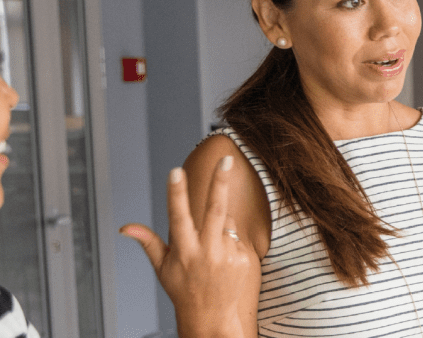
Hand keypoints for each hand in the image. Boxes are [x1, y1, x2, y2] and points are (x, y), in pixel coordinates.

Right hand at [120, 156, 259, 335]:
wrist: (211, 317)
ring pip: (226, 223)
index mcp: (184, 250)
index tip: (176, 171)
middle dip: (219, 183)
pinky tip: (224, 260)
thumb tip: (125, 227)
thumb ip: (148, 242)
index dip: (175, 193)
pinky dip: (230, 242)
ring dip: (219, 229)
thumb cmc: (184, 290)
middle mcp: (206, 250)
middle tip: (226, 160)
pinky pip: (238, 237)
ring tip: (212, 253)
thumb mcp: (161, 268)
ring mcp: (227, 254)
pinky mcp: (244, 258)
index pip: (177, 216)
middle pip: (215, 209)